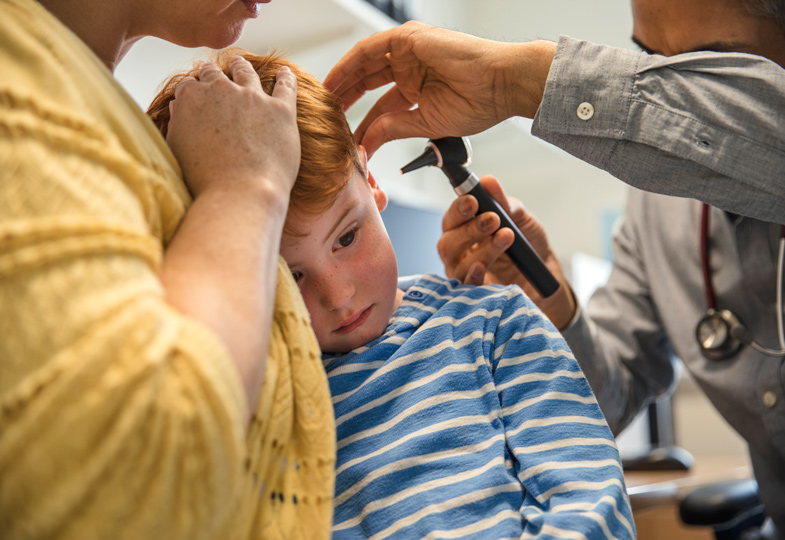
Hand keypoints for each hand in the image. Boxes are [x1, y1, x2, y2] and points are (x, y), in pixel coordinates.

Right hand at [166, 58, 299, 200]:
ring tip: (240, 64)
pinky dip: (285, 77)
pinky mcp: (281, 110)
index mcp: (192, 97)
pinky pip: (285, 86)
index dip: (192, 90)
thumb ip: (178, 123)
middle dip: (213, 74)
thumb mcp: (178, 149)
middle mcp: (222, 89)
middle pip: (216, 74)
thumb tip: (178, 107)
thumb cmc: (203, 181)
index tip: (194, 94)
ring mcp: (253, 97)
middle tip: (214, 73)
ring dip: (242, 67)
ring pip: (247, 73)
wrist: (239, 194)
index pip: (189, 86)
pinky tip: (285, 73)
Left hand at [324, 21, 555, 155]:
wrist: (502, 84)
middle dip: (345, 98)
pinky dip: (350, 64)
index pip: (380, 101)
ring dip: (342, 81)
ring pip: (364, 64)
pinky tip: (335, 81)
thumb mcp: (426, 122)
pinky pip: (370, 50)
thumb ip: (394, 129)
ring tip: (321, 99)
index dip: (361, 116)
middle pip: (367, 81)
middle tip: (323, 116)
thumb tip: (367, 143)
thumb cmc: (479, 102)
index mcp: (419, 86)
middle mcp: (411, 66)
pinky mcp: (408, 39)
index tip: (343, 133)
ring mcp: (409, 51)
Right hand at [438, 176, 575, 328]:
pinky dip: (473, 275)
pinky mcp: (474, 295)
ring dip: (482, 249)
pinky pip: (465, 287)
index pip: (451, 219)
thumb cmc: (527, 245)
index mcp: (465, 230)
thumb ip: (504, 203)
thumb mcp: (521, 219)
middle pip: (448, 243)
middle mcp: (459, 253)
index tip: (472, 201)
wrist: (544, 277)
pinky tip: (483, 266)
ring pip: (458, 264)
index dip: (458, 209)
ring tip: (505, 237)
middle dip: (470, 229)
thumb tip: (489, 182)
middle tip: (493, 219)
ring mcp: (464, 275)